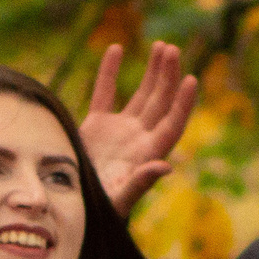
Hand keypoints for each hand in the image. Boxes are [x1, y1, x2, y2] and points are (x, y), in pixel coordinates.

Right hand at [82, 41, 199, 215]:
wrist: (67, 206)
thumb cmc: (97, 211)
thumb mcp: (118, 200)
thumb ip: (141, 183)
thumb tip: (166, 166)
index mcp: (148, 154)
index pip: (172, 124)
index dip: (183, 103)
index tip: (191, 79)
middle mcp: (139, 139)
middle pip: (161, 103)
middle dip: (167, 76)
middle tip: (172, 50)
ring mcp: (120, 130)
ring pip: (142, 95)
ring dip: (153, 72)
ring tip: (163, 47)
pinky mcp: (97, 126)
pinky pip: (105, 93)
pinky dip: (109, 72)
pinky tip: (117, 48)